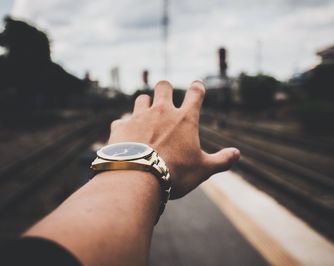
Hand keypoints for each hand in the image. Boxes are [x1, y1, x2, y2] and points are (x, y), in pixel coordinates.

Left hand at [108, 80, 239, 198]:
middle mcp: (161, 112)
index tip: (197, 86)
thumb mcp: (203, 169)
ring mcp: (139, 117)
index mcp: (184, 119)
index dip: (197, 87)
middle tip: (166, 96)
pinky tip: (126, 135)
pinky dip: (125, 126)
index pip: (195, 93)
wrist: (138, 178)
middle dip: (165, 88)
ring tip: (146, 115)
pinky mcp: (121, 127)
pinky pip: (121, 120)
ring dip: (145, 104)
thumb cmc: (175, 173)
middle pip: (163, 86)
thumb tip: (237, 154)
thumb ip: (222, 160)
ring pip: (141, 99)